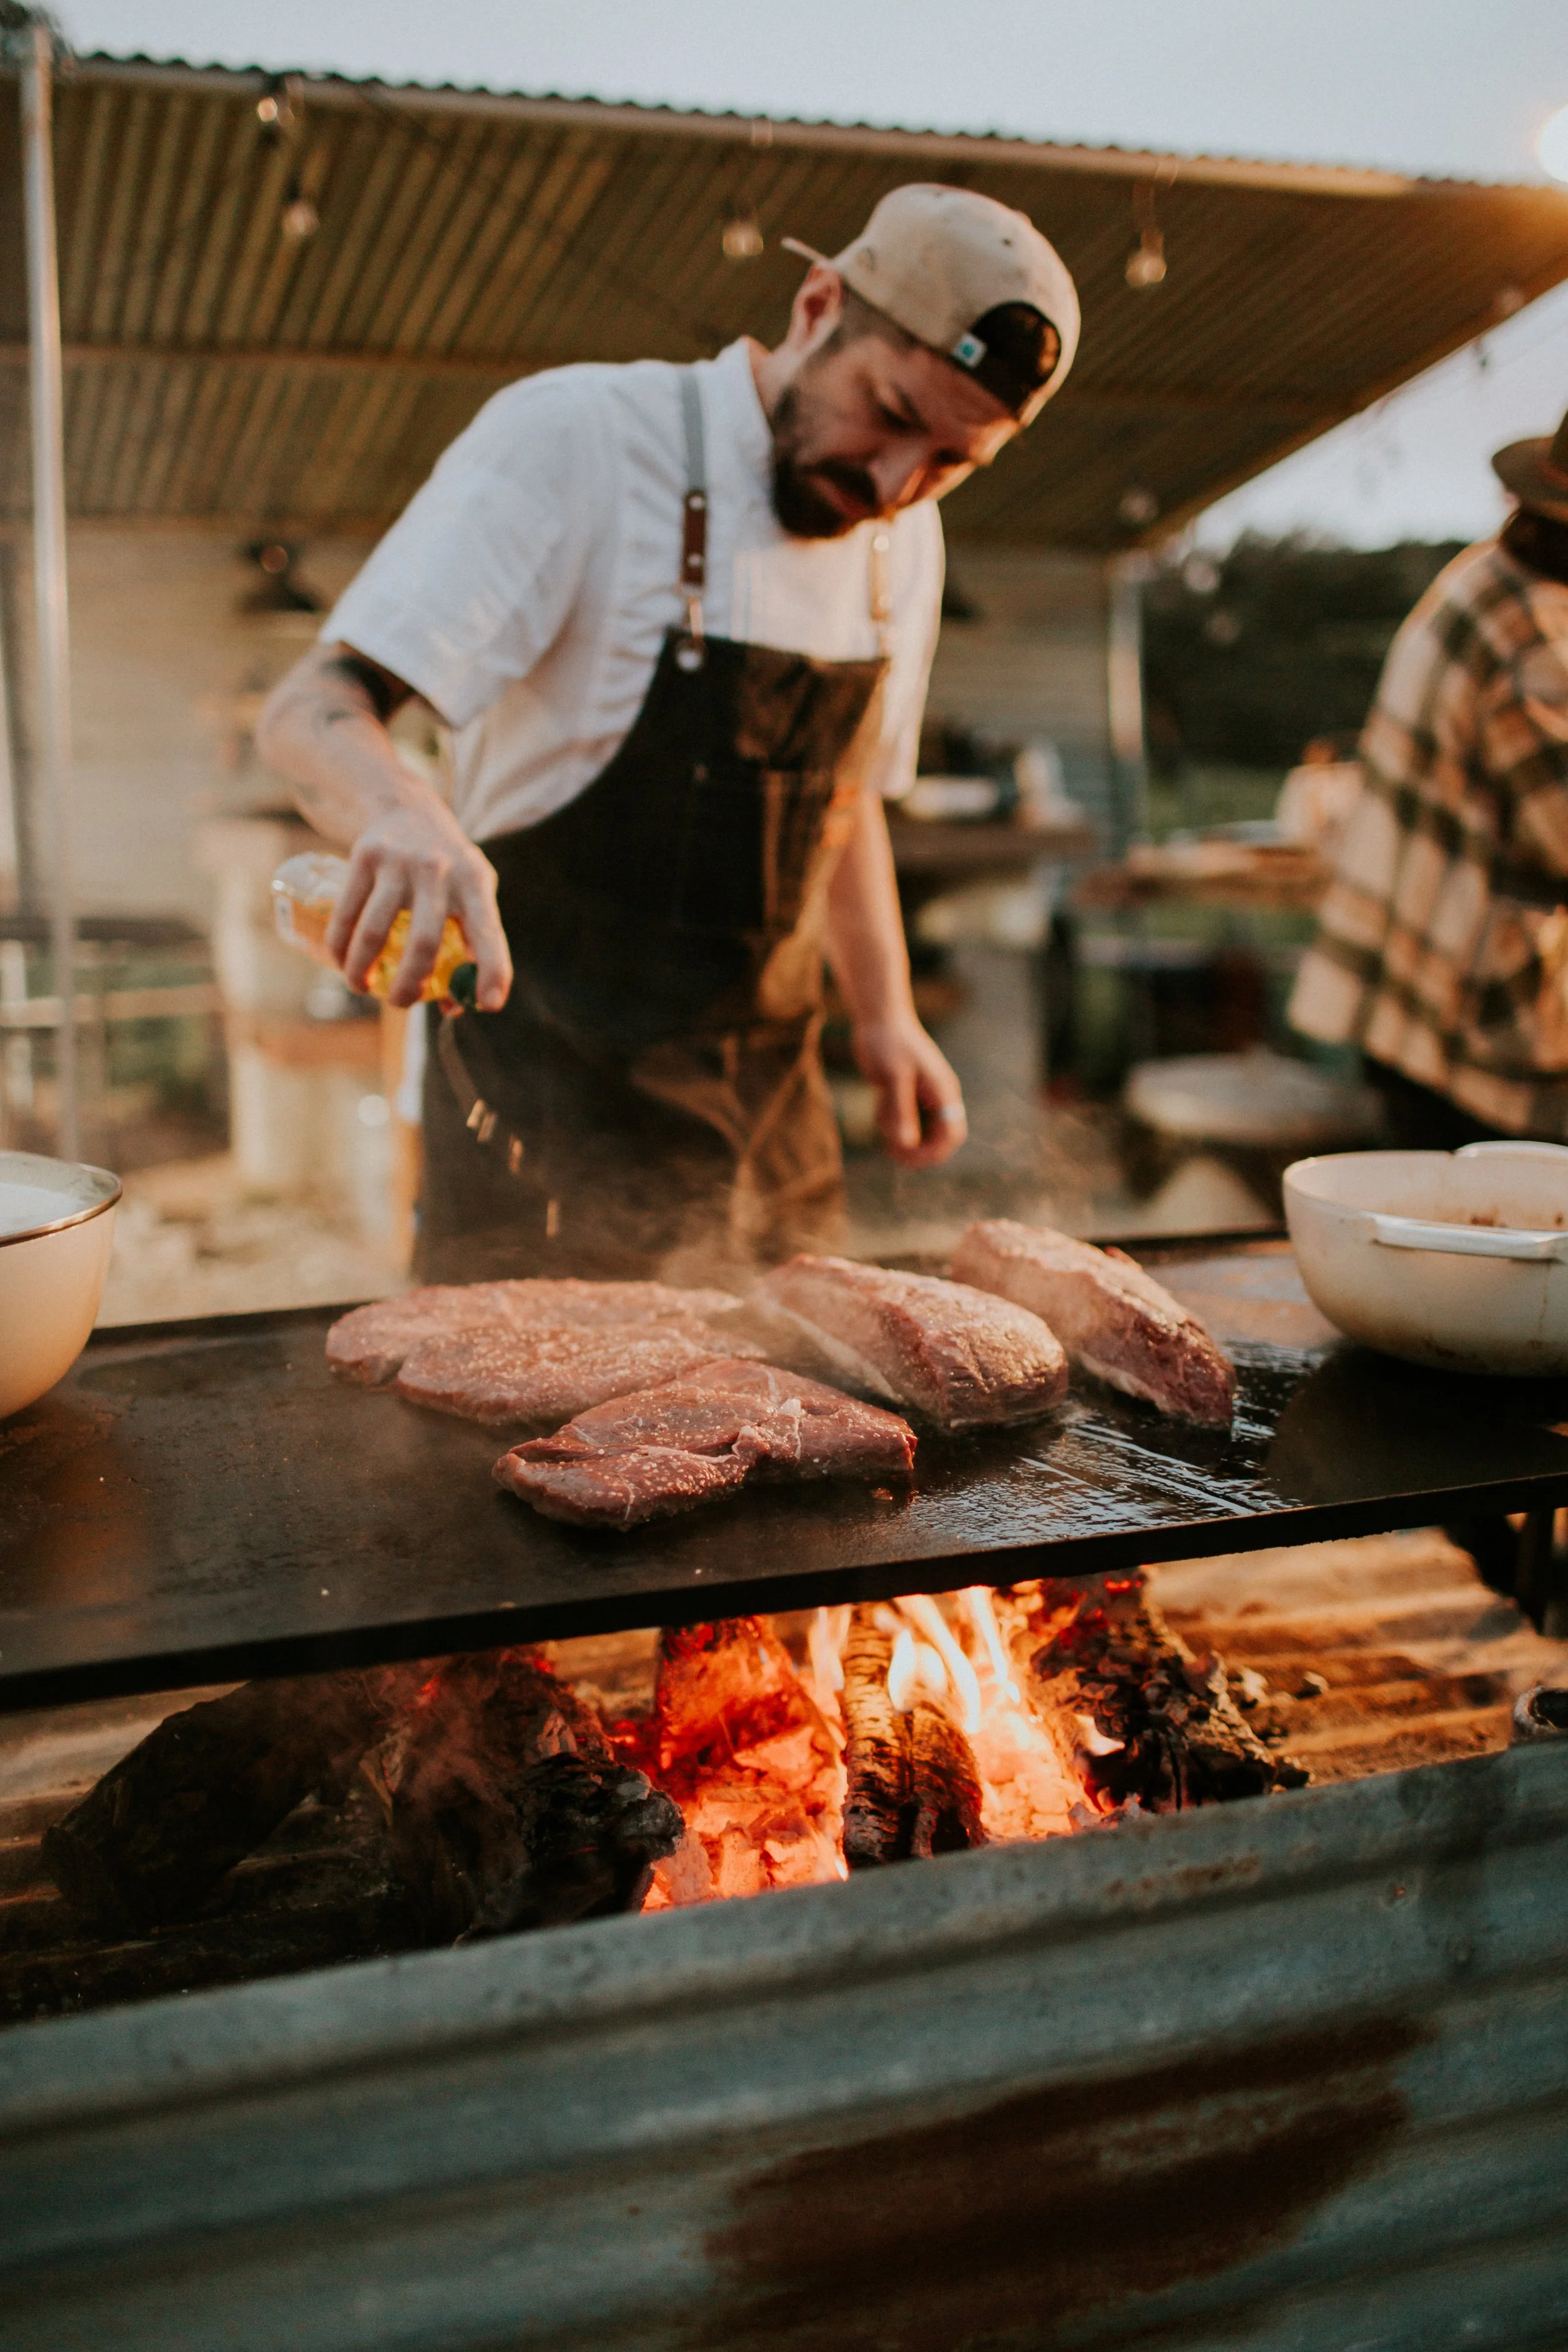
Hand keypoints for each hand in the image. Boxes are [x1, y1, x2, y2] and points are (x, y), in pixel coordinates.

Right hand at [325, 800, 512, 1011]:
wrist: (407, 807)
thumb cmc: (447, 871)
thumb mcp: (470, 894)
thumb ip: (467, 947)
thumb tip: (450, 1007)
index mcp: (475, 883)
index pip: (489, 932)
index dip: (492, 970)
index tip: (489, 1005)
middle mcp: (440, 871)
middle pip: (425, 941)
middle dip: (410, 984)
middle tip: (400, 1004)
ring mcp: (400, 861)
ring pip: (376, 931)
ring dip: (363, 970)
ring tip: (361, 987)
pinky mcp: (365, 856)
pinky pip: (346, 913)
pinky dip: (340, 946)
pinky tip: (341, 961)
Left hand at [852, 1015, 966, 1167]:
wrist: (878, 1018)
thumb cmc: (888, 1042)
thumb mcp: (893, 1077)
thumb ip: (901, 1110)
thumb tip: (907, 1144)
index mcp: (943, 1091)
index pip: (952, 1134)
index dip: (934, 1153)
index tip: (907, 1157)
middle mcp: (938, 1095)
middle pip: (937, 1138)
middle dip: (914, 1149)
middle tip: (889, 1150)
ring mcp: (923, 1095)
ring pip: (916, 1132)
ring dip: (897, 1131)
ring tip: (880, 1108)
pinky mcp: (907, 1094)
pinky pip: (902, 1120)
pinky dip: (889, 1119)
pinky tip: (878, 1100)